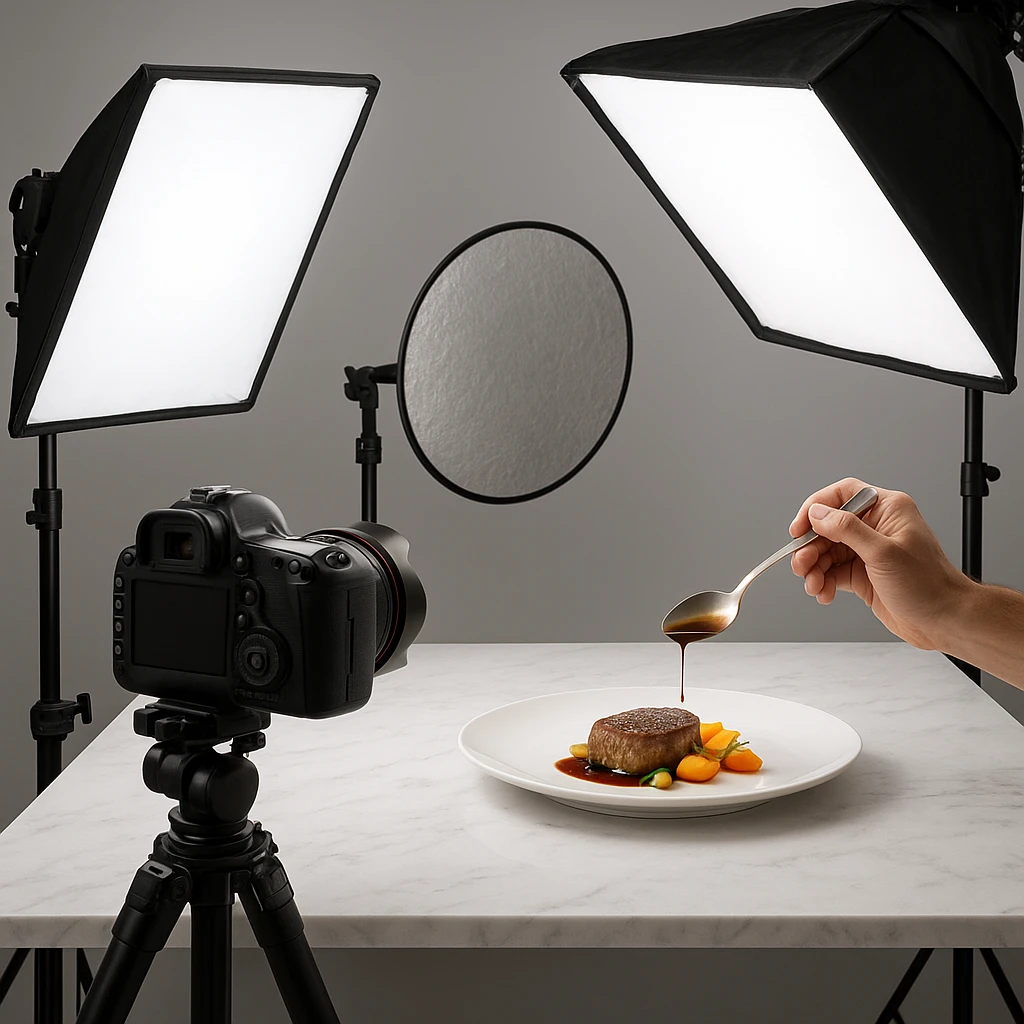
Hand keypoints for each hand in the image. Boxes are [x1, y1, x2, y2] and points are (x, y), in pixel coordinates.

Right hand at [789, 477, 971, 649]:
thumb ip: (847, 530)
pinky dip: (822, 582)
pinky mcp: (862, 574)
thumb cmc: (928, 585)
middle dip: (811, 547)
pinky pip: (831, 573)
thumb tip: (818, 514)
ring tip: (813, 585)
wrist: (943, 620)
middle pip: (827, 527)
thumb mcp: (884, 553)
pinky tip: (824, 593)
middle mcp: (876, 527)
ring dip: (814, 569)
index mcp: (887, 510)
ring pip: (826, 551)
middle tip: (802, 564)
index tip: (800, 528)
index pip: (842, 495)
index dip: (816, 508)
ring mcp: (867, 551)